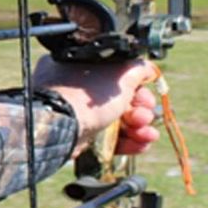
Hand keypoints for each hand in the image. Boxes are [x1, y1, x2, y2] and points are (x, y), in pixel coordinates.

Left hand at [32, 55, 160, 157]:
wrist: (60, 128)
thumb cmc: (86, 96)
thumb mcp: (120, 74)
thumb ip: (137, 69)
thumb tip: (147, 68)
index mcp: (80, 63)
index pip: (116, 72)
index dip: (137, 84)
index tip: (147, 94)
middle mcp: (75, 85)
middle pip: (118, 97)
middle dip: (140, 109)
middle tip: (145, 116)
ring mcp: (75, 110)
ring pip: (115, 118)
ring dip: (138, 127)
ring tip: (147, 134)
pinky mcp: (78, 133)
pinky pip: (106, 136)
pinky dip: (126, 140)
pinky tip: (141, 144)